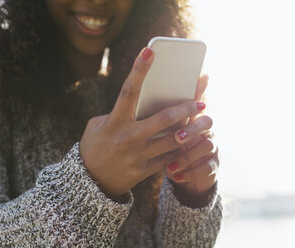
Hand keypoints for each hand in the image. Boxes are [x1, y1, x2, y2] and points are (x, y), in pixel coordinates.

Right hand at [79, 48, 205, 198]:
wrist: (89, 182)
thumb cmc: (95, 146)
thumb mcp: (98, 125)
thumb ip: (119, 113)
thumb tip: (144, 103)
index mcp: (114, 121)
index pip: (129, 91)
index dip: (138, 69)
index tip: (149, 51)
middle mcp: (128, 137)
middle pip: (164, 119)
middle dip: (186, 108)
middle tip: (201, 101)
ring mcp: (137, 155)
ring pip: (172, 140)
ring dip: (191, 130)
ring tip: (205, 122)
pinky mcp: (144, 170)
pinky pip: (169, 158)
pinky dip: (181, 149)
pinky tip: (191, 142)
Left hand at [165, 75, 218, 205]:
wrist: (181, 175)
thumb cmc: (166, 149)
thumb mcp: (160, 133)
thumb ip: (157, 119)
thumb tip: (139, 100)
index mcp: (192, 116)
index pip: (196, 100)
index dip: (198, 93)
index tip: (193, 91)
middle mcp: (205, 129)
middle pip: (207, 121)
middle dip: (192, 129)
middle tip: (178, 137)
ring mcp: (212, 146)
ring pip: (207, 145)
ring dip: (188, 156)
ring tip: (171, 165)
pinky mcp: (213, 165)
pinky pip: (207, 167)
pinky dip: (191, 172)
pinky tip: (176, 176)